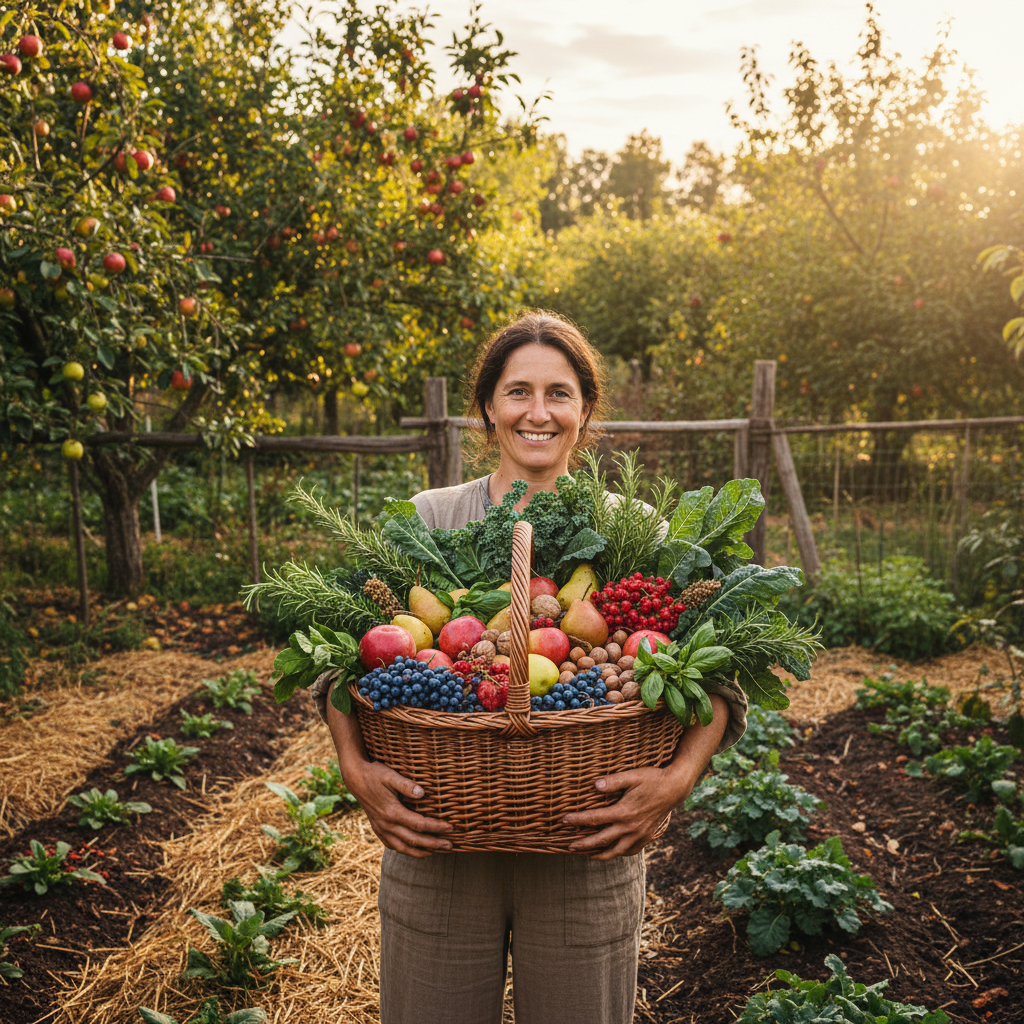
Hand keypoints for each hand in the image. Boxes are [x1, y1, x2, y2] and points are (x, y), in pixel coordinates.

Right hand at [342, 759, 452, 857]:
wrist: (355, 778)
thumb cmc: (375, 774)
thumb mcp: (390, 775)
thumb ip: (407, 785)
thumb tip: (423, 793)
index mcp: (392, 812)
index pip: (419, 824)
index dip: (436, 827)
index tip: (451, 828)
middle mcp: (386, 824)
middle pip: (414, 840)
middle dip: (433, 844)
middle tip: (450, 846)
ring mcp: (381, 828)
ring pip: (402, 847)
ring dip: (420, 852)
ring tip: (436, 852)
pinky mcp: (377, 828)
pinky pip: (392, 845)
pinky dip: (405, 850)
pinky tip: (413, 849)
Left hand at [561, 766, 694, 860]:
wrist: (675, 788)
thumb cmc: (652, 779)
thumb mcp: (632, 776)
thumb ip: (612, 781)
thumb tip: (594, 784)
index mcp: (623, 812)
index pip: (594, 819)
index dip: (577, 820)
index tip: (563, 820)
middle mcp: (630, 827)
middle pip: (601, 840)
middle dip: (583, 844)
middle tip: (569, 846)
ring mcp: (639, 835)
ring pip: (616, 851)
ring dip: (601, 855)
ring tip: (588, 855)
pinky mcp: (646, 836)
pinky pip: (630, 851)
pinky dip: (619, 853)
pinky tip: (613, 851)